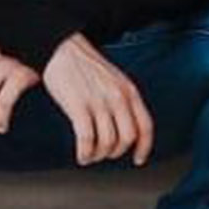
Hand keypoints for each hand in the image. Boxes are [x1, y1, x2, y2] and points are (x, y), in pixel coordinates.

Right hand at [40, 34, 153, 165]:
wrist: (62, 48)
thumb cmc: (85, 65)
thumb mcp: (114, 79)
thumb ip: (124, 100)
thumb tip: (126, 127)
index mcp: (129, 90)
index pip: (145, 126)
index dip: (144, 147)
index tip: (138, 159)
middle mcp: (117, 97)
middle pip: (127, 139)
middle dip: (116, 152)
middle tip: (104, 154)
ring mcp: (99, 102)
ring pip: (107, 144)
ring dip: (98, 155)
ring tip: (89, 155)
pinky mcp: (79, 107)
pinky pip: (87, 141)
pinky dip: (85, 154)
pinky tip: (81, 155)